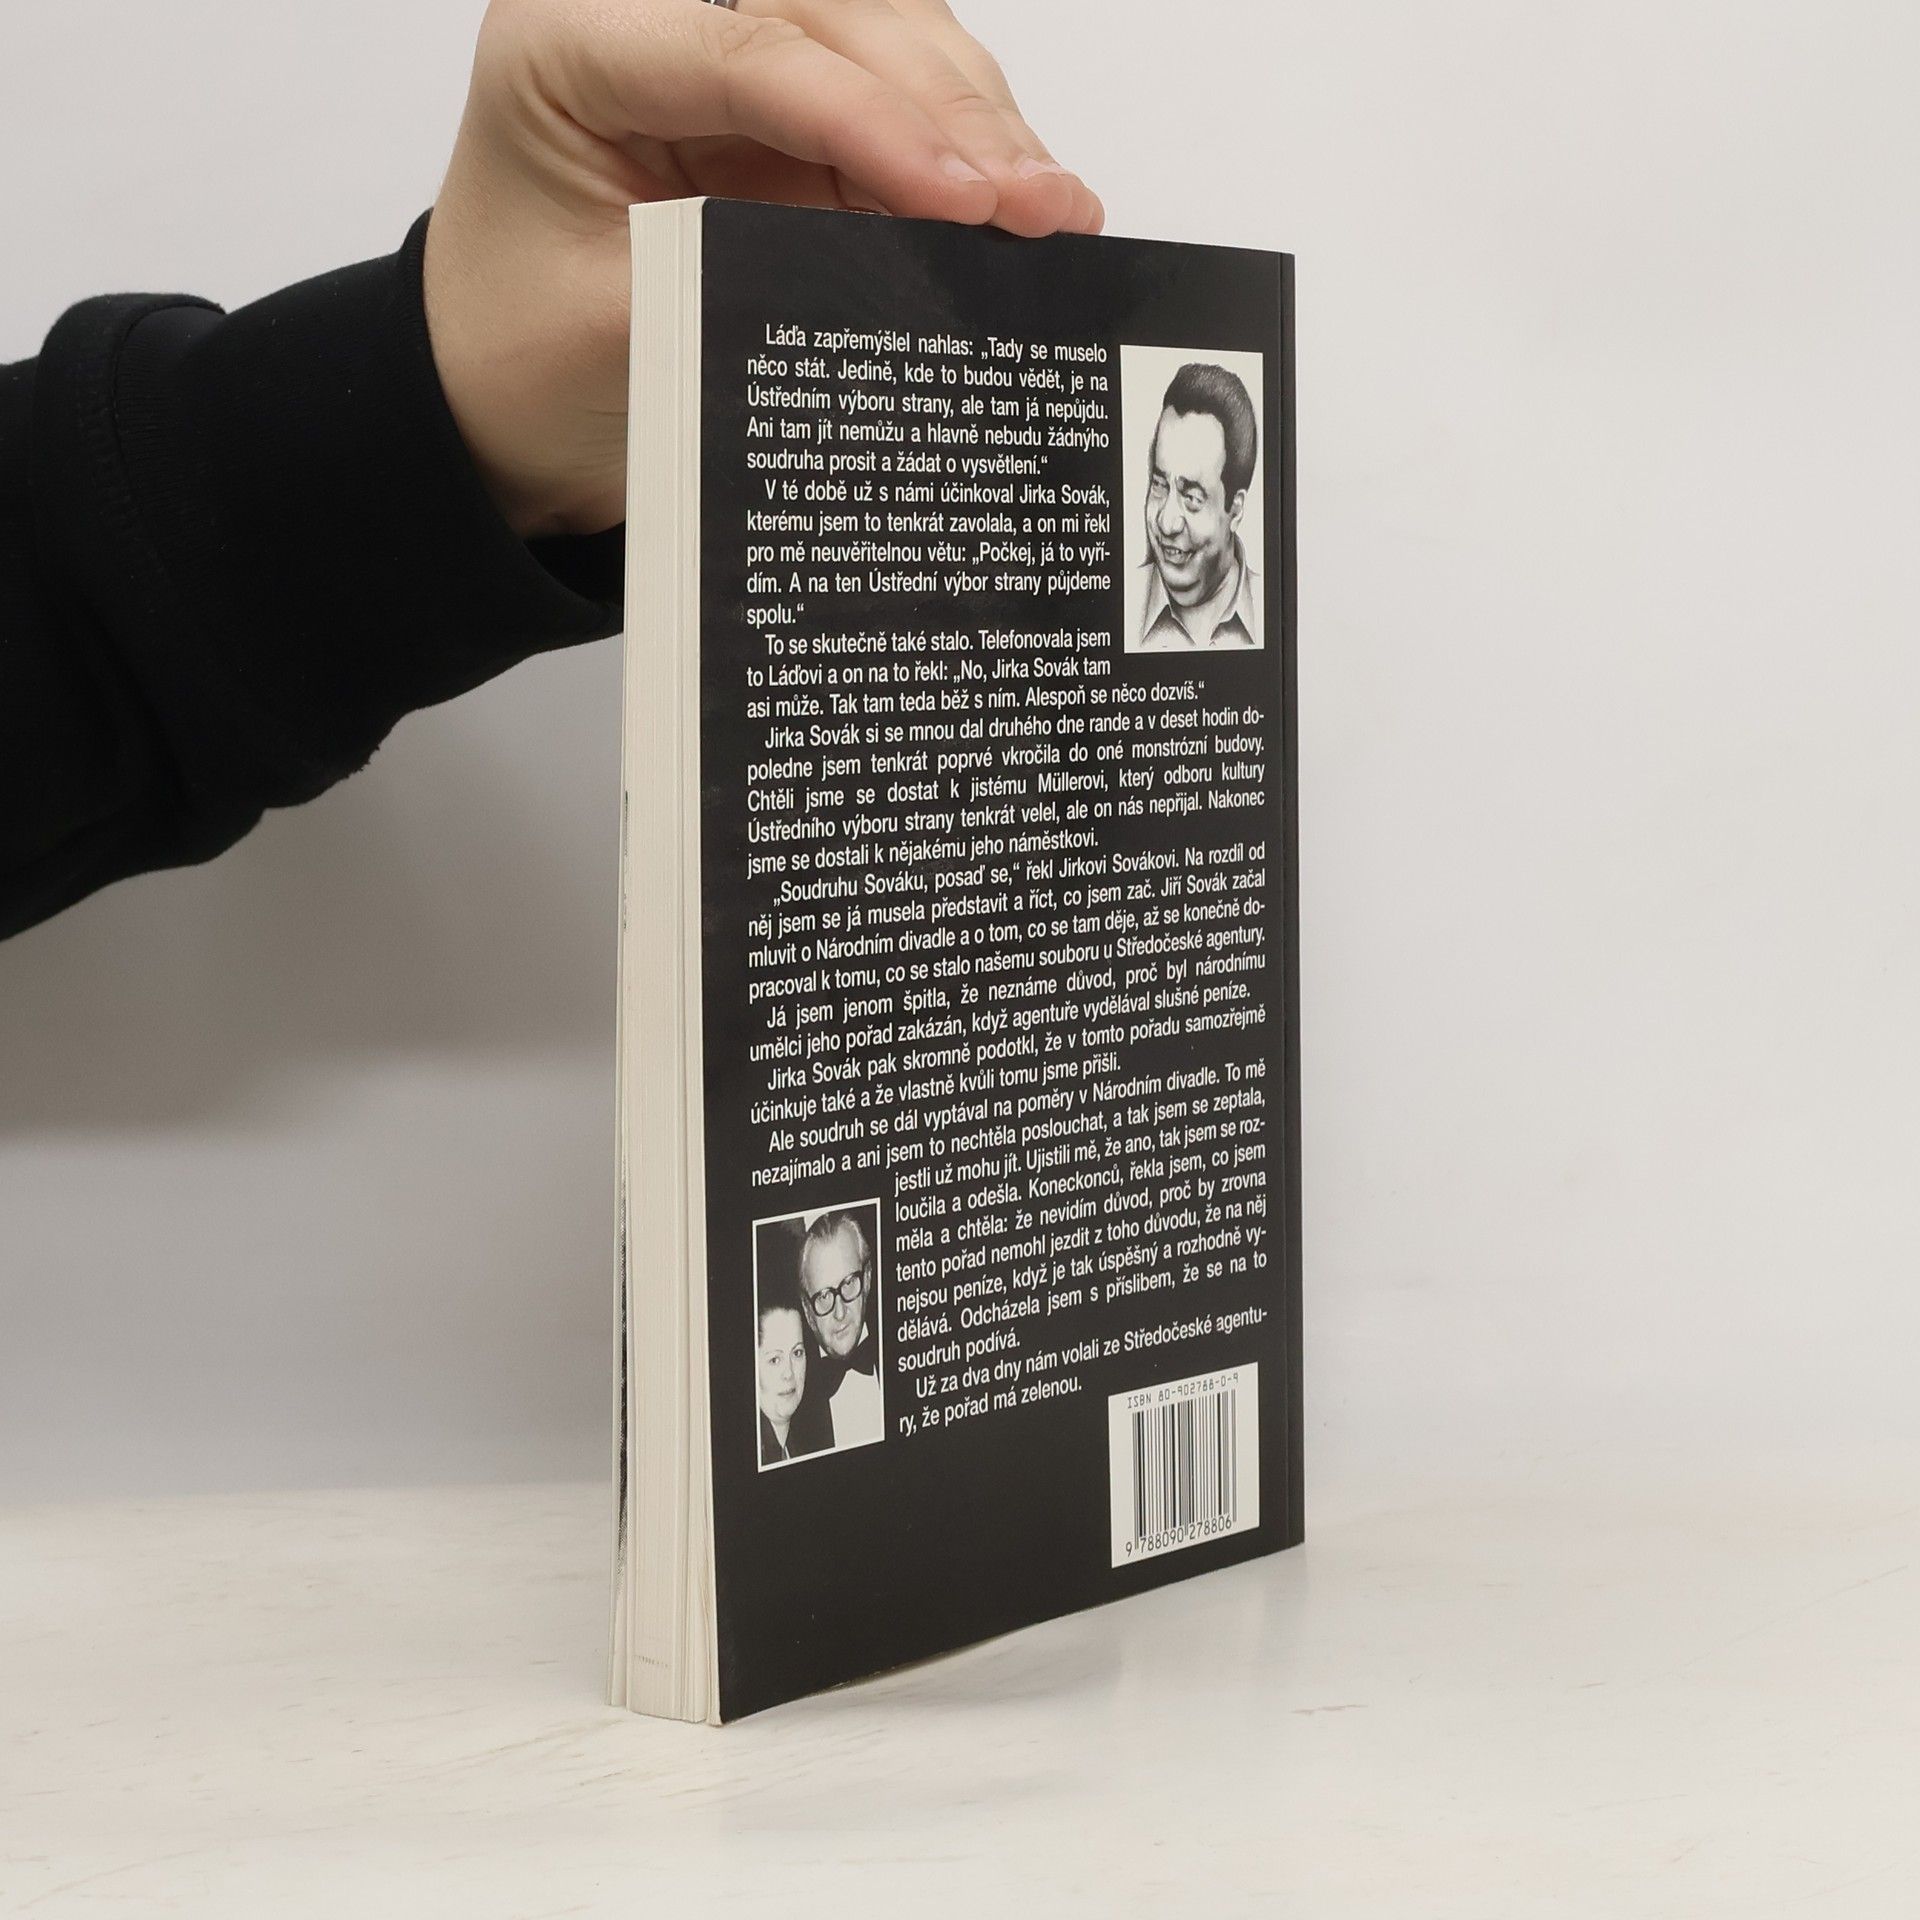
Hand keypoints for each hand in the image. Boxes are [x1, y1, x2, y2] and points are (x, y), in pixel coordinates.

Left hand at [424, 0, 1103, 539]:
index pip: (744, 52)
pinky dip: (962, 149)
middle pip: (836, 17)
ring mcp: (725, 49)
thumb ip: (744, 277)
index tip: (965, 201)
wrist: (499, 397)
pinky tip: (1024, 201)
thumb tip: (902, 265)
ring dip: (977, 120)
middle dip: (950, 111)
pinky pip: (893, 101)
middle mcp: (650, 12)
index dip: (870, 121)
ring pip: (885, 38)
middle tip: (1042, 205)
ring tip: (1057, 209)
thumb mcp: (617, 328)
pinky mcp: (781, 108)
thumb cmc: (521, 360)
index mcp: (570, 39)